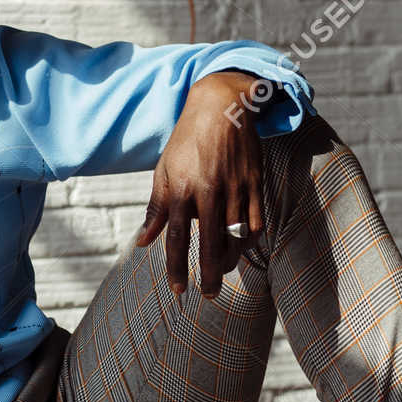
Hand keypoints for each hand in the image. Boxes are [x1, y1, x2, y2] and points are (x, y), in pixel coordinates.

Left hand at [134, 71, 264, 296]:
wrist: (222, 106)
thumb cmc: (187, 141)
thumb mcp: (164, 170)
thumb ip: (156, 209)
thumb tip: (144, 242)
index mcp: (181, 189)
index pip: (176, 239)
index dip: (176, 268)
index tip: (178, 291)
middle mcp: (209, 192)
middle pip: (210, 245)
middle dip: (209, 275)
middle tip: (208, 295)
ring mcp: (235, 189)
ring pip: (235, 237)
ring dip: (229, 259)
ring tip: (221, 271)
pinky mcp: (256, 184)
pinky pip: (256, 222)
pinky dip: (250, 240)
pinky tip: (241, 247)